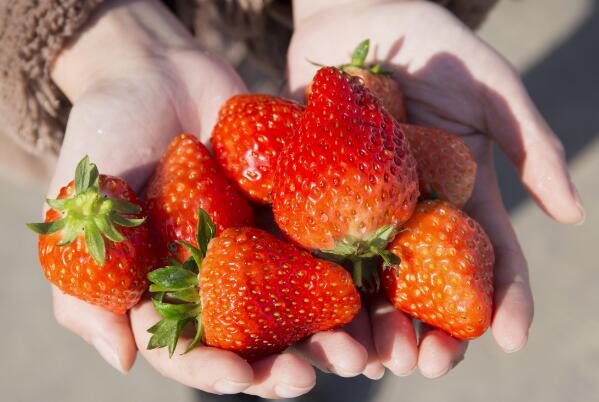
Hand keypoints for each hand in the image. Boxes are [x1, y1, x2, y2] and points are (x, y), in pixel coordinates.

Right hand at [47, 0, 372, 396]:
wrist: (158, 70)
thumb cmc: (109, 131)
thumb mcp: (80, 203)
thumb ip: (86, 280)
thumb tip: (121, 360)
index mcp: (171, 287)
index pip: (191, 346)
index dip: (214, 368)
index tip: (239, 377)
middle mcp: (222, 275)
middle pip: (258, 338)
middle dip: (284, 364)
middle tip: (308, 377)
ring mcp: (264, 244)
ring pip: (304, 303)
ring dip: (333, 334)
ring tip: (359, 350)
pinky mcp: (297, 211)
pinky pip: (330, 246)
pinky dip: (358, 274)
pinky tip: (382, 296)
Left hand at [287, 0, 584, 377]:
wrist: (353, 15)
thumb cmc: (429, 42)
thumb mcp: (489, 85)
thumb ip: (529, 143)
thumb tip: (570, 214)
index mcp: (458, 198)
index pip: (488, 260)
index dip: (503, 300)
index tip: (509, 338)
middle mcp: (409, 216)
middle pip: (424, 288)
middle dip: (428, 331)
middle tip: (427, 365)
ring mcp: (358, 211)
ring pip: (368, 284)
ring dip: (372, 327)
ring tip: (371, 359)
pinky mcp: (310, 198)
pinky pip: (312, 248)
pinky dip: (316, 287)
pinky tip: (318, 320)